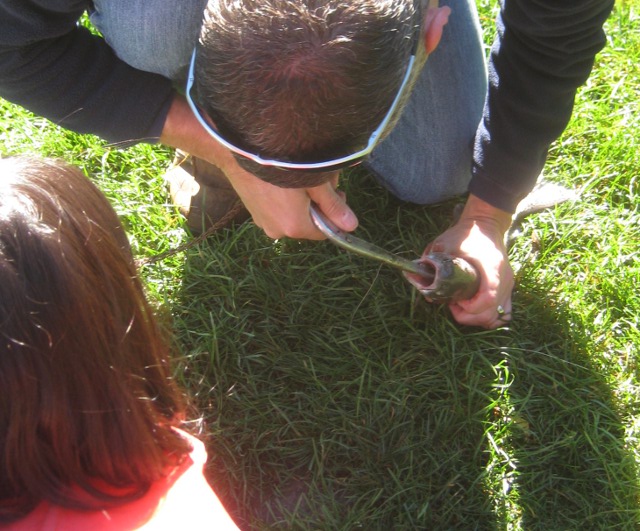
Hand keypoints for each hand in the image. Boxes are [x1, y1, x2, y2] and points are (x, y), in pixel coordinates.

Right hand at [160, 93, 357, 239]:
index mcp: (295, 226)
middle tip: (320, 178)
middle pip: (309, 222)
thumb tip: (351, 225)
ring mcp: (263, 222)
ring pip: (294, 215)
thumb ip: (333, 205)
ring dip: (302, 199)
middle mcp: (278, 231)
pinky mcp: (254, 212)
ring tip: (301, 174)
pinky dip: (286, 198)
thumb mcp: (314, 182)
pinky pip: (278, 209)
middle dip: (318, 203)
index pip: (325, 232)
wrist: (237, 149)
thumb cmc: (279, 163)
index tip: (336, 192)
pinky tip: (284, 178)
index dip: (335, 214)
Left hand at [424, 195, 513, 328]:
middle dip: (468, 316)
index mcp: (489, 269)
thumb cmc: (465, 234)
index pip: (486, 300)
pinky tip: (476, 307)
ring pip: (498, 317)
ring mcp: (508, 285)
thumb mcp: (444, 244)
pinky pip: (504, 312)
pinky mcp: (508, 287)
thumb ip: (429, 261)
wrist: (486, 224)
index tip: (456, 302)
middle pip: (490, 314)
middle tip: (455, 305)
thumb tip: (418, 280)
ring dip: (478, 318)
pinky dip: (490, 315)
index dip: (469, 308)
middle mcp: (502, 280)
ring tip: (464, 306)